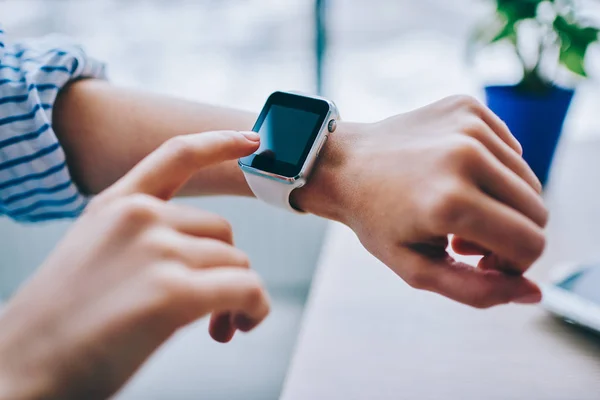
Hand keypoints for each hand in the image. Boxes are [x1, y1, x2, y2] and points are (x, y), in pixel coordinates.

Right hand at [0, 131, 268, 399]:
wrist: (20, 370)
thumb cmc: (59, 324)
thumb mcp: (95, 255)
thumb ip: (143, 239)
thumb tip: (205, 254)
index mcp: (115, 205)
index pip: (178, 155)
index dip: (220, 143)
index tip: (252, 140)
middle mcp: (139, 218)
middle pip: (222, 232)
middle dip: (224, 269)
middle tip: (214, 308)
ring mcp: (156, 250)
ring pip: (237, 262)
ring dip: (237, 296)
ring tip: (215, 326)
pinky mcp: (174, 292)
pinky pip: (247, 288)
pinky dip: (255, 308)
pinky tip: (235, 326)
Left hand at [294, 95, 546, 308]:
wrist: (344, 165)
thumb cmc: (377, 220)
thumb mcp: (416, 269)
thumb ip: (477, 290)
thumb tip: (534, 293)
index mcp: (451, 202)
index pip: (531, 245)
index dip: (514, 264)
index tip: (482, 261)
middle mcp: (465, 156)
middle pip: (537, 211)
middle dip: (511, 234)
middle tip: (465, 236)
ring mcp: (468, 125)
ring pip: (528, 181)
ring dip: (502, 202)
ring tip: (458, 207)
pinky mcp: (468, 106)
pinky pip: (511, 150)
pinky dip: (493, 170)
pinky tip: (456, 176)